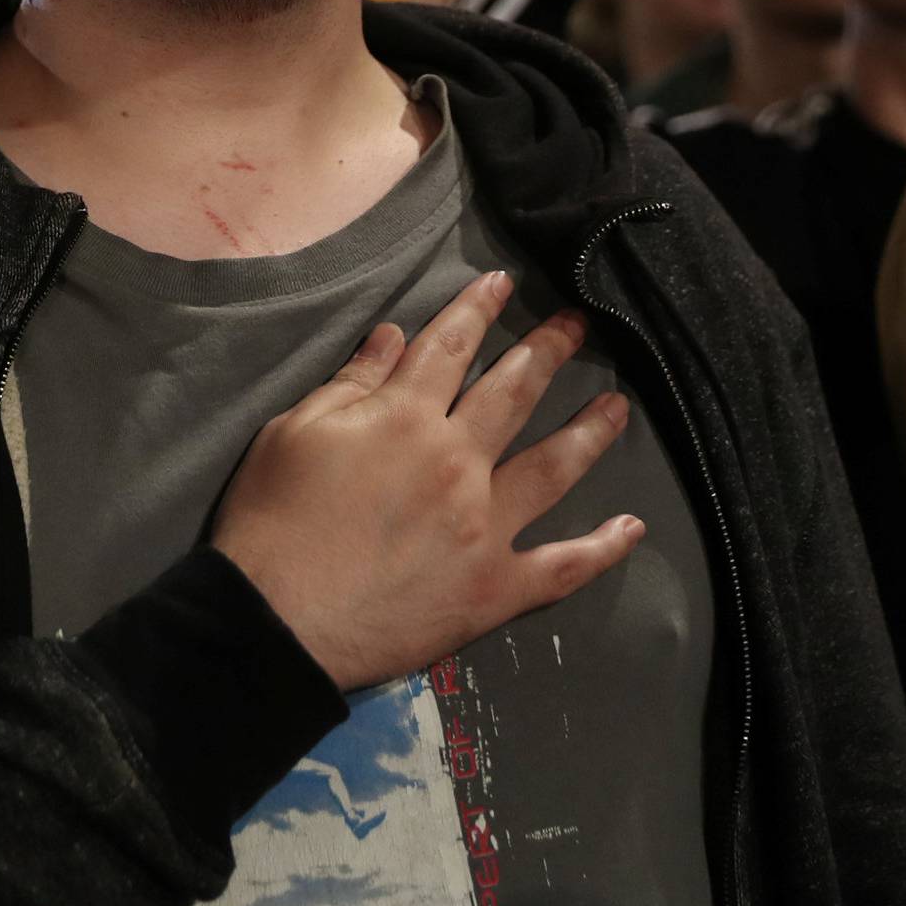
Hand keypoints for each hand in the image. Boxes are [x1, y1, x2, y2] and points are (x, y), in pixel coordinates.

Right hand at [211, 271, 643, 690]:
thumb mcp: (293, 431)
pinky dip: (601, 549)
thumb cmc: (273, 521)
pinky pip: (561, 567)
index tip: (503, 281)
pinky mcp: (493, 589)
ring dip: (588, 433)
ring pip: (551, 469)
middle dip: (547, 351)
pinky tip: (632, 528)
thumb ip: (352, 383)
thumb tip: (396, 336)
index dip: (477, 309)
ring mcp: (483, 528)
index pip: (449, 346)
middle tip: (578, 324)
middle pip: (513, 394)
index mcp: (404, 419)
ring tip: (618, 407)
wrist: (274, 623)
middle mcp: (456, 463)